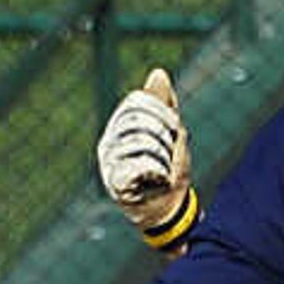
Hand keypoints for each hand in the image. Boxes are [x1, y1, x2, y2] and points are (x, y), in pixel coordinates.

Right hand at [96, 69, 194, 239]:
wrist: (167, 210)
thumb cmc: (167, 170)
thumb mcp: (171, 133)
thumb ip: (164, 105)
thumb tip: (159, 73)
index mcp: (119, 129)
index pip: (135, 104)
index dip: (159, 110)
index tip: (175, 125)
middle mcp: (108, 145)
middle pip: (138, 122)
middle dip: (163, 133)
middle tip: (171, 150)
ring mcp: (109, 165)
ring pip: (142, 143)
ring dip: (163, 156)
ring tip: (164, 170)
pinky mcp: (116, 184)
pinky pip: (139, 166)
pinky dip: (157, 173)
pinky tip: (158, 180)